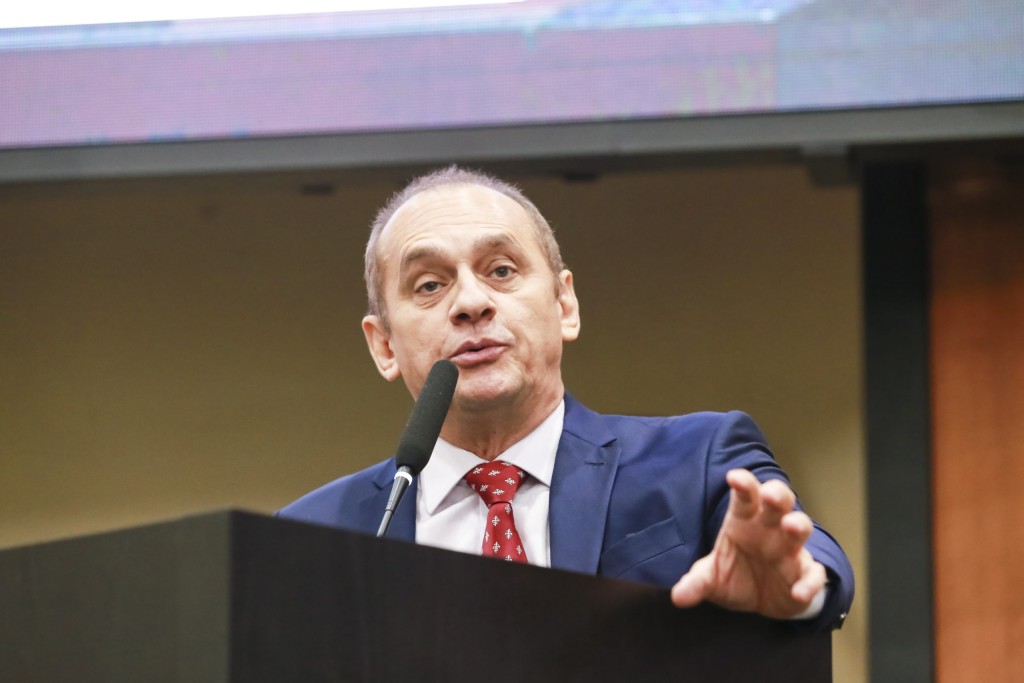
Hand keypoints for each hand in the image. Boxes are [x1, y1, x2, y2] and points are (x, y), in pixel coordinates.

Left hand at [670, 469, 826, 618]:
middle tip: (770, 496)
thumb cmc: (736, 575)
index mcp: (744, 521)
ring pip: (800, 527)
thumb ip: (696, 583)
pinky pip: (813, 574)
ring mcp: (789, 549)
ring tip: (791, 526)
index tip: (735, 477)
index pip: (744, 498)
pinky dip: (809, 582)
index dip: (743, 486)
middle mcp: (769, 529)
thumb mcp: (711, 579)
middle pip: (778, 502)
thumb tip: (677, 596)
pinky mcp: (804, 573)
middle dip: (776, 495)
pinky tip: (798, 593)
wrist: (761, 602)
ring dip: (798, 525)